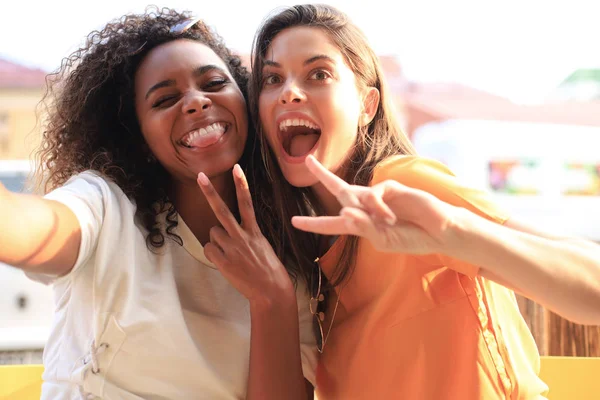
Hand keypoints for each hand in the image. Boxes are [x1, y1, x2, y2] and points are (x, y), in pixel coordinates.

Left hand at [198, 164, 294, 305]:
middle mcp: (242, 236)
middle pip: (222, 210)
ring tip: (230, 253)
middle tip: (200, 176)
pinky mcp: (223, 261)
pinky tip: (224, 262)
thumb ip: (247, 236)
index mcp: (254, 231)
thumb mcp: (263, 246)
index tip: (237, 167)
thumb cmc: (269, 270)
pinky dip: (213, 254)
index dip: (242, 184)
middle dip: (210, 192)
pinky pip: (208, 249)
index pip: (247, 203)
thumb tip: (228, 233)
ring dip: (217, 240)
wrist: (271, 290)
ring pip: (212, 233)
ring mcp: (232, 248)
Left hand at [291, 155, 457, 254]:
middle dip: (322, 175)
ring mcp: (378, 196)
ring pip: (354, 194)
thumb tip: (344, 211)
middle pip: (339, 190)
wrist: (440, 232)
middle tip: (307, 160)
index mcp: (362, 225)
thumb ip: (363, 228)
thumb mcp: (384, 240)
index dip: (314, 223)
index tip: (294, 221)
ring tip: (389, 222)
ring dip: (367, 212)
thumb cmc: (413, 239)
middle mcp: (367, 208)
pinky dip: (377, 207)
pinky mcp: (391, 187)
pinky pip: (372, 194)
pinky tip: (390, 216)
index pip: (333, 224)